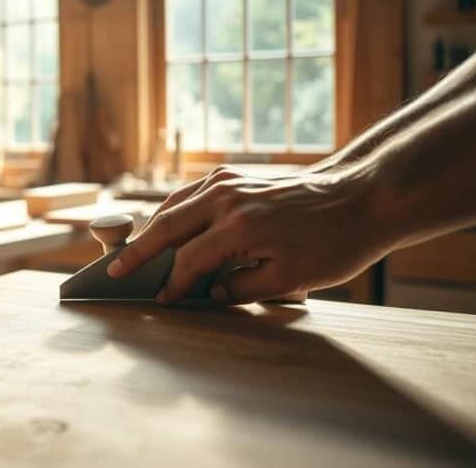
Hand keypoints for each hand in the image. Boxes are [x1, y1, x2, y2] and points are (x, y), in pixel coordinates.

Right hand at [107, 169, 389, 305]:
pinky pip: (189, 193)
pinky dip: (172, 212)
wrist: (361, 197)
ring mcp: (226, 181)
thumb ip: (240, 287)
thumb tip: (209, 293)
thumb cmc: (332, 242)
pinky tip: (166, 227)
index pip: (188, 260)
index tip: (164, 301)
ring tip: (135, 252)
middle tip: (115, 271)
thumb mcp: (289, 278)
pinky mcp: (232, 174)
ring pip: (173, 205)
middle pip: (166, 226)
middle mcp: (225, 198)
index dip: (173, 285)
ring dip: (153, 230)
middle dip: (139, 252)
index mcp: (238, 226)